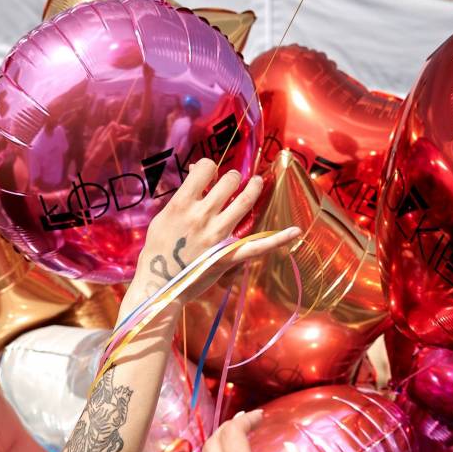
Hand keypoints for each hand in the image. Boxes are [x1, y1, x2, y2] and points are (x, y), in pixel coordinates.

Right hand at [128, 159, 299, 310]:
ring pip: (245, 201)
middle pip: (229, 181)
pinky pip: (258, 245)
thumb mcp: (162, 218)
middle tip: (233, 180)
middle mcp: (203, 216)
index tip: (209, 173)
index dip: (210, 166)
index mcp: (182, 204)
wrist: (159, 285)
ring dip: (254, 187)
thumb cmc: (157, 251)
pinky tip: (295, 231)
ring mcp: (218, 235)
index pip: (206, 169)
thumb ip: (182, 196)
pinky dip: (279, 239)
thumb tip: (197, 171)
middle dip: (233, 177)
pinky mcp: (229, 255)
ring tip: (257, 182)